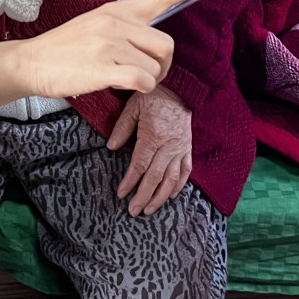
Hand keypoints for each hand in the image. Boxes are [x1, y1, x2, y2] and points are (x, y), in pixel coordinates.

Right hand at [0, 0, 216, 112]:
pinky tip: (124, 87)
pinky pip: (143, 80)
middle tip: (148, 74)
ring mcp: (109, 44)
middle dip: (164, 65)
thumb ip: (124, 27)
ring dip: (149, 80)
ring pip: (155, 66)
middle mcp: (116, 22)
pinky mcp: (104, 67)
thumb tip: (151, 45)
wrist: (31, 62)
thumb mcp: (95, 25)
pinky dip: (141, 89)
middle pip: (167, 44)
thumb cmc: (65, 48)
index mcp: (116, 10)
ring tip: (128, 81)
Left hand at [108, 85, 193, 216]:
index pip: (140, 165)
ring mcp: (180, 148)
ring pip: (172, 179)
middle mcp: (168, 146)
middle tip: (134, 211)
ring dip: (161, 197)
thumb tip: (111, 147)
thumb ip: (122, 128)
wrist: (179, 87)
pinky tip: (172, 195)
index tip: (121, 194)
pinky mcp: (188, 147)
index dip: (130, 182)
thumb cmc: (152, 97)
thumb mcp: (132, 107)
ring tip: (150, 209)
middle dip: (143, 196)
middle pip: (155, 178)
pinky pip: (186, 170)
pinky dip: (179, 185)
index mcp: (153, 136)